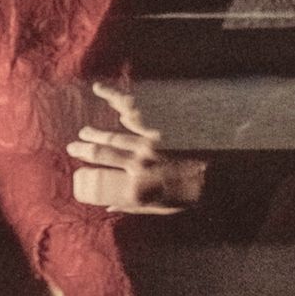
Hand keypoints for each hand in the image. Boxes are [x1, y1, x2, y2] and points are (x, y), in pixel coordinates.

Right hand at [67, 82, 208, 214]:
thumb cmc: (192, 191)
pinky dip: (113, 97)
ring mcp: (150, 140)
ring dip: (97, 134)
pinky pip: (132, 108)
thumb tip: (108, 206)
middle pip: (104, 152)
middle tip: (72, 147)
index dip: (86, 167)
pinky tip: (99, 89)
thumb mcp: (163, 206)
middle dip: (85, 149)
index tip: (76, 164)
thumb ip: (133, 205)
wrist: (222, 170)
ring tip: (84, 133)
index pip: (101, 173)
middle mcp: (140, 161)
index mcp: (138, 182)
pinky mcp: (160, 125)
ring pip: (116, 134)